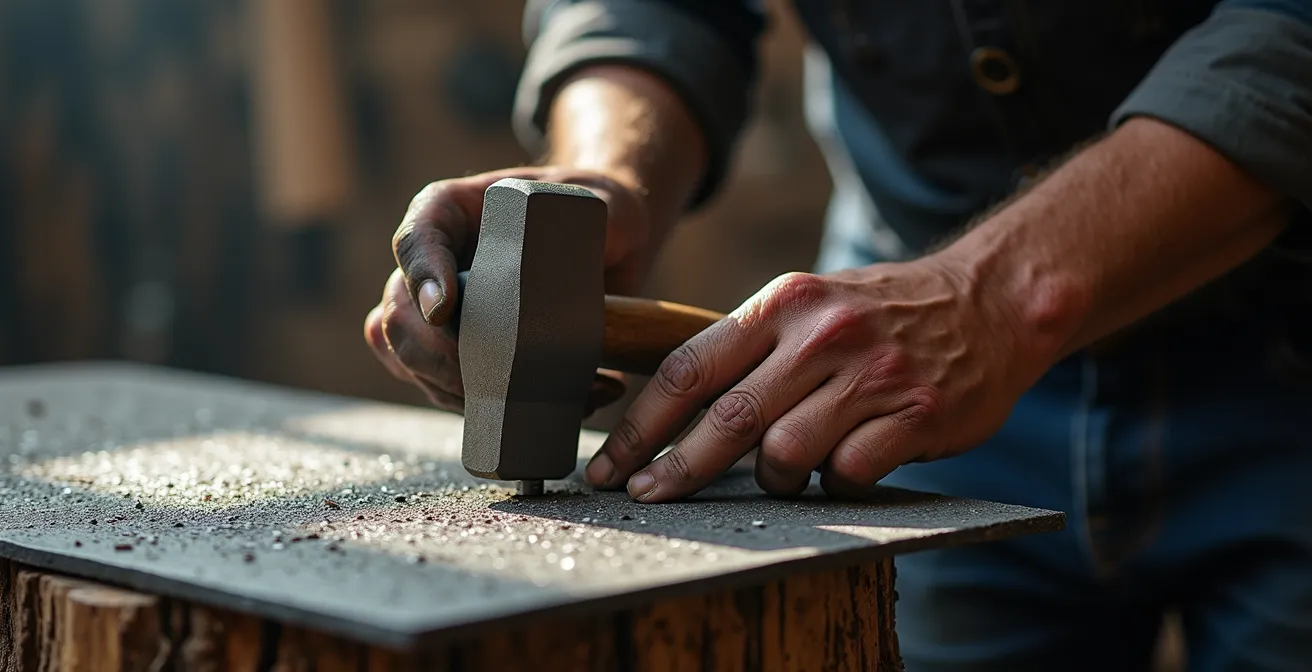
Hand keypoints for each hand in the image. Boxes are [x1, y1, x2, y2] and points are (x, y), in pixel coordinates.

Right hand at [364, 166, 652, 411]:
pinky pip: (439, 389)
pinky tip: (541, 407)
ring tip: (537, 395)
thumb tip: (568, 272)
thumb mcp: (602, 202)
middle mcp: (430, 263)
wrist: (603, 247)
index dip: (421, 276)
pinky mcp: (453, 353)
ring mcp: (432, 311)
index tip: (445, 310)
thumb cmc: (594, 211)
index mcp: (449, 212)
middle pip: (398, 315)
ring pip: (408, 361)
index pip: (416, 239)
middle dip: (439, 356)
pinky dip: (481, 408)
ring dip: (462, 392)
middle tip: (498, 378)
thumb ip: (590, 220)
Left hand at [583, 257, 1050, 500]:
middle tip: (646, 498)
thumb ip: (747, 347)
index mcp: (782, 304)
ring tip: (788, 470)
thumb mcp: (809, 304)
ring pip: (786, 454)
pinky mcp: (916, 414)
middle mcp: (821, 335)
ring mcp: (870, 375)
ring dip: (774, 478)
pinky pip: (849, 473)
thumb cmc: (881, 312)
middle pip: (726, 418)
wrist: (989, 300)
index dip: (642, 424)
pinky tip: (846, 467)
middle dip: (676, 469)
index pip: (689, 368)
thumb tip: (667, 408)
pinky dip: (836, 483)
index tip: (611, 463)